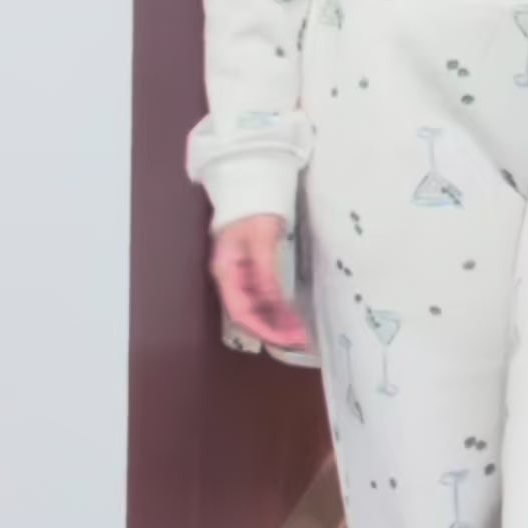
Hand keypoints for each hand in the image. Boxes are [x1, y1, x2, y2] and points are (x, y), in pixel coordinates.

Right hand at [209, 214, 312, 351]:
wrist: (253, 187)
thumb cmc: (254, 208)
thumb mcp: (261, 237)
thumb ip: (265, 270)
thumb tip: (272, 301)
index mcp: (226, 272)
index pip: (240, 312)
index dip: (263, 329)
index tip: (286, 339)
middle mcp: (231, 280)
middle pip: (249, 315)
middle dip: (274, 331)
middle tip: (301, 340)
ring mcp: (242, 278)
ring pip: (258, 310)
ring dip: (278, 324)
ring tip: (301, 333)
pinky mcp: (254, 274)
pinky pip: (264, 299)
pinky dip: (279, 311)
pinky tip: (293, 318)